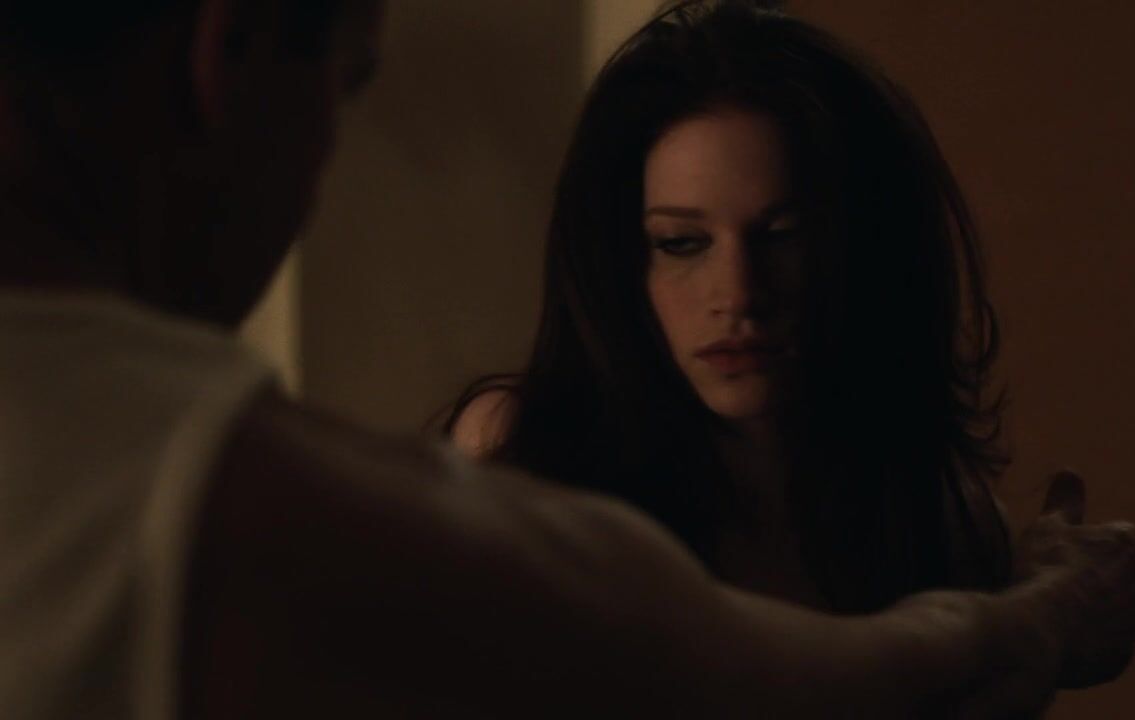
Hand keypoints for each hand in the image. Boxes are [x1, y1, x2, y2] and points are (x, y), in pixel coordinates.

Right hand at [1013, 470, 1134, 688]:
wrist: (1039, 629)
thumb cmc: (1045, 569)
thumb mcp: (1049, 526)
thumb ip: (1066, 500)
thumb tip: (1070, 472)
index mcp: (1131, 543)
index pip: (1127, 539)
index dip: (1105, 547)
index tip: (1082, 557)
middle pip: (1127, 576)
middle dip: (1110, 578)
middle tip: (1076, 582)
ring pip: (1124, 609)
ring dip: (1108, 607)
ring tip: (1073, 609)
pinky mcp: (1125, 653)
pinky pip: (1116, 642)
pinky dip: (1098, 638)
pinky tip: (1070, 634)